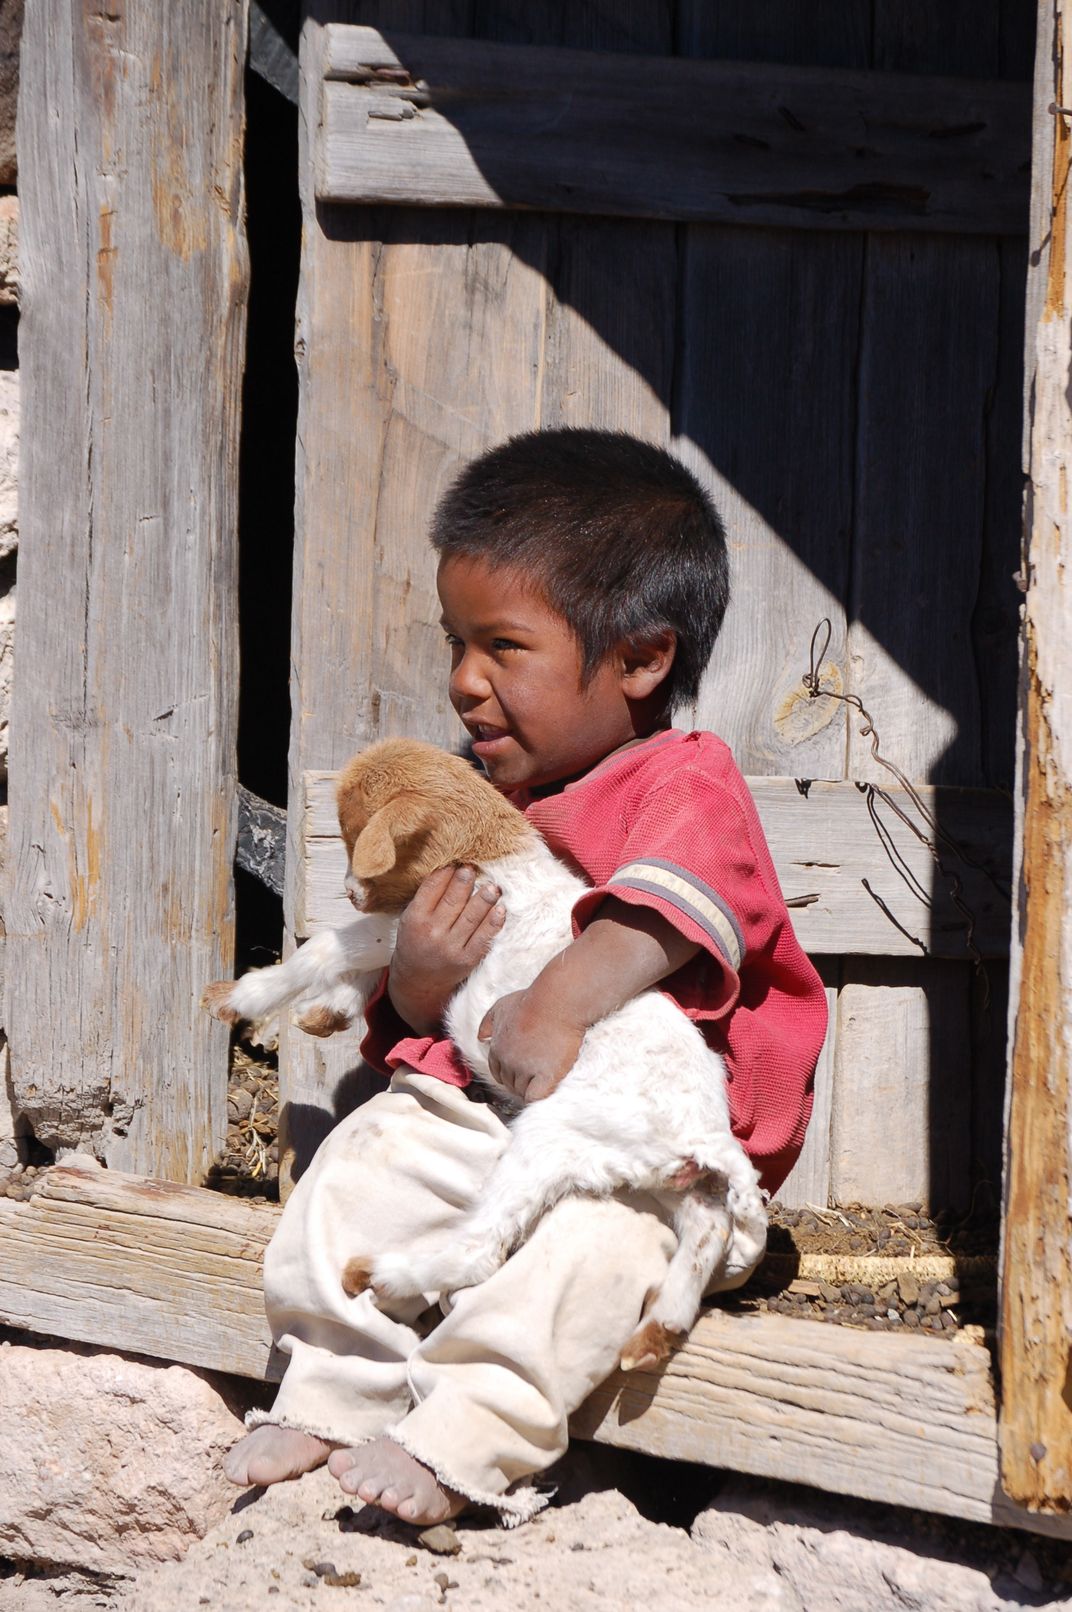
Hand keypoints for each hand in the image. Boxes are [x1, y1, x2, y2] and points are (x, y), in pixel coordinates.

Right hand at [388, 865, 504, 1034]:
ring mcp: (451, 947)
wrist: (418, 981)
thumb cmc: (416, 942)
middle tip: (474, 867)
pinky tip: (500, 909)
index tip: (457, 861)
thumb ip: (428, 896)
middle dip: (465, 881)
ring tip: (493, 886)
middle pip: (453, 901)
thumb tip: (452, 867)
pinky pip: (483, 938)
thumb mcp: (411, 918)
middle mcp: (433, 933)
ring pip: (471, 917)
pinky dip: (493, 923)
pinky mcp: (467, 959)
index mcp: (415, 918)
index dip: (446, 872)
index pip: (432, 888)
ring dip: (485, 899)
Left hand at [477, 988, 586, 1102]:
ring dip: (531, 1088)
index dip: (509, 1074)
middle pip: (510, 1084)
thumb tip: (481, 1038)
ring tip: (545, 1080)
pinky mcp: (545, 1076)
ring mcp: (526, 1070)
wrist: (555, 1002)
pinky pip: (535, 1097)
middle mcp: (508, 1062)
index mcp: (497, 1048)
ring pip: (523, 1091)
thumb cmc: (531, 1001)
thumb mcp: (502, 1006)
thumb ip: (488, 1022)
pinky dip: (539, 1097)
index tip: (521, 1070)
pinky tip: (547, 1090)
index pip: (497, 1072)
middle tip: (536, 1075)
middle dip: (520, 1082)